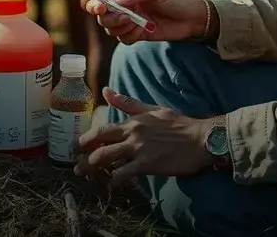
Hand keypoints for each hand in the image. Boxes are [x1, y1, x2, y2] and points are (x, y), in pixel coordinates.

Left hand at [73, 87, 215, 188]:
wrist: (201, 138)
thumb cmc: (179, 124)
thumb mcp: (153, 109)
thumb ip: (128, 103)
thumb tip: (107, 91)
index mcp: (132, 122)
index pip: (101, 130)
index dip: (85, 140)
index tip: (76, 147)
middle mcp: (132, 134)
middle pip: (98, 144)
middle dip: (82, 155)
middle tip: (75, 165)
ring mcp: (138, 149)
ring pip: (105, 158)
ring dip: (91, 168)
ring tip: (85, 176)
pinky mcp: (147, 164)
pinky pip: (123, 174)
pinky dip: (114, 181)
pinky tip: (111, 185)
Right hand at [80, 0, 207, 43]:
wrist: (190, 19)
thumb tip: (116, 3)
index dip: (91, 1)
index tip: (98, 7)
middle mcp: (122, 7)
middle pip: (100, 15)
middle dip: (109, 17)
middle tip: (125, 17)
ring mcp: (128, 21)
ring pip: (109, 28)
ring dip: (121, 27)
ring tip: (138, 23)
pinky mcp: (135, 34)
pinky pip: (122, 39)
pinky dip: (130, 36)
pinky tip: (143, 31)